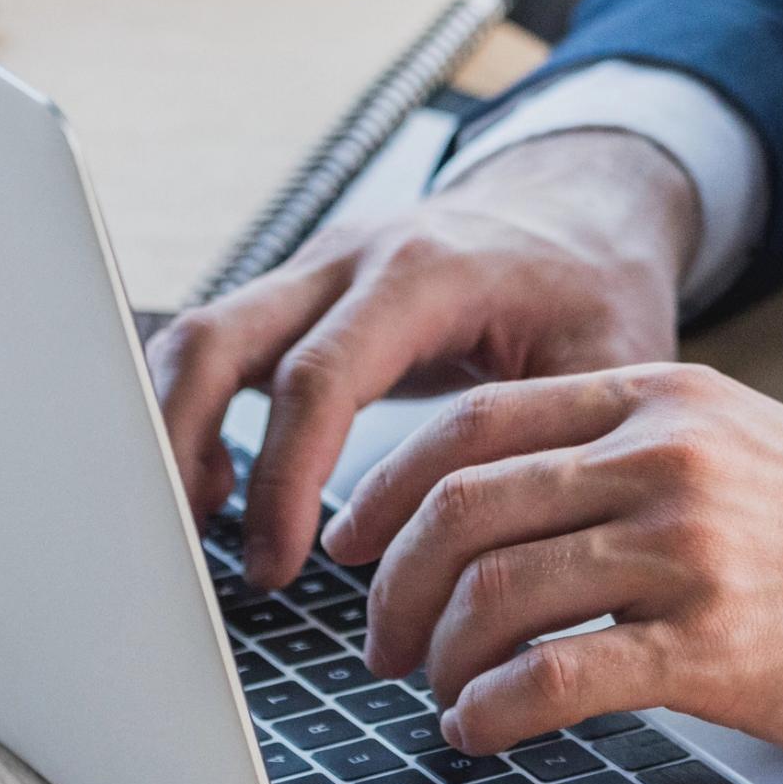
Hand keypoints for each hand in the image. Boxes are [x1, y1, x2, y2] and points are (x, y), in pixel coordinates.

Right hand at [146, 129, 699, 591]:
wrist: (573, 210)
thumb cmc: (593, 289)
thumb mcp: (609, 361)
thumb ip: (560, 451)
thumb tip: (521, 573)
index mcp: (423, 274)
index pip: (317, 377)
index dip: (283, 478)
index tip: (276, 567)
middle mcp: (348, 259)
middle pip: (215, 339)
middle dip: (182, 450)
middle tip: (190, 554)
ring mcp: (311, 272)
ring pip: (195, 338)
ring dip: (173, 433)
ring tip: (197, 529)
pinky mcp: (296, 297)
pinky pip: (215, 349)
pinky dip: (194, 418)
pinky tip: (222, 489)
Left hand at [329, 363, 782, 774]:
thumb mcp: (747, 445)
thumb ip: (640, 452)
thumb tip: (514, 504)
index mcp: (665, 396)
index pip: (476, 420)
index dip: (389, 485)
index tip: (354, 540)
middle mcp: (667, 454)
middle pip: (461, 504)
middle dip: (392, 582)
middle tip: (378, 641)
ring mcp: (690, 545)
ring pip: (492, 590)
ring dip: (435, 655)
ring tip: (432, 693)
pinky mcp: (715, 644)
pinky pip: (555, 676)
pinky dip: (491, 711)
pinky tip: (480, 731)